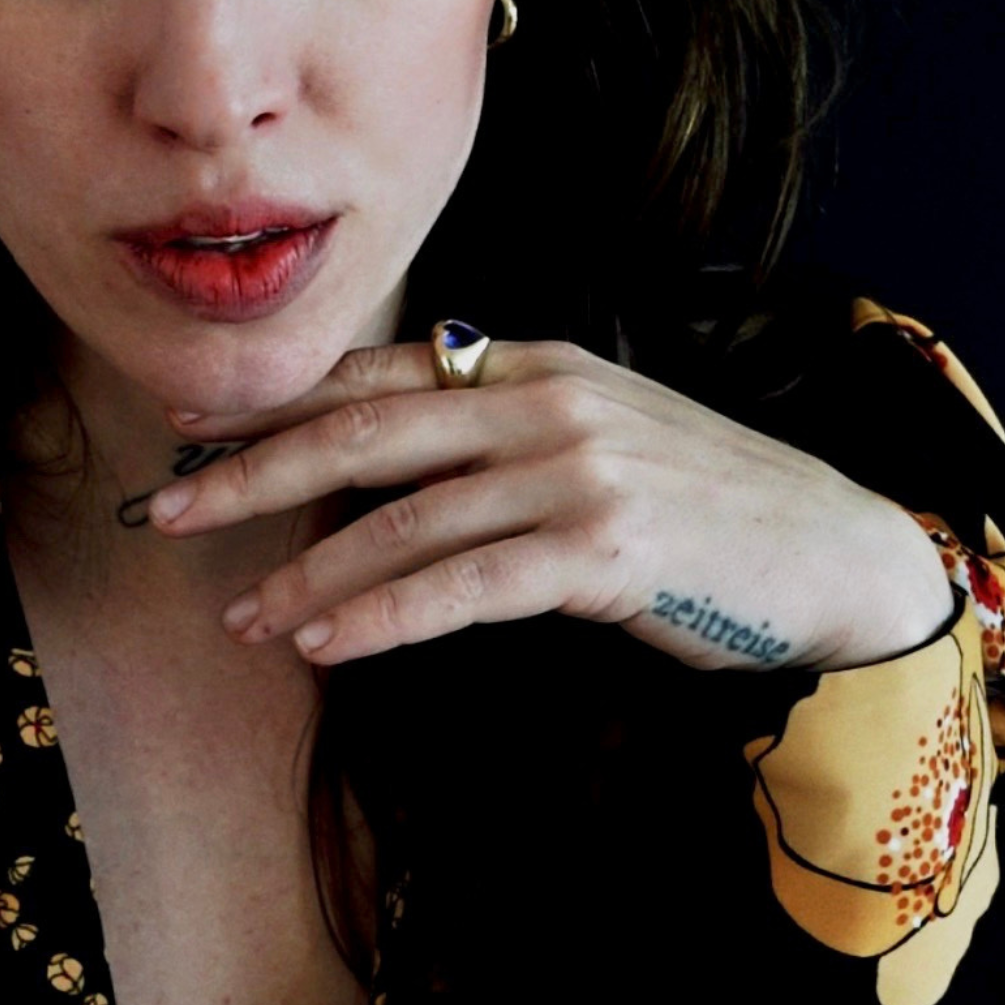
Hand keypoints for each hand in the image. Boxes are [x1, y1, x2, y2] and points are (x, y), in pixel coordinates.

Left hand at [147, 338, 955, 671]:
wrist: (835, 552)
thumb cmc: (706, 507)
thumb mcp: (598, 438)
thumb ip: (499, 434)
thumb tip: (387, 466)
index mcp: (534, 363)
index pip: (381, 374)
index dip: (280, 403)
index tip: (194, 430)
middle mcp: (545, 400)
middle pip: (368, 431)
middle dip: (256, 473)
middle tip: (169, 512)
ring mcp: (577, 470)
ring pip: (405, 517)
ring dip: (309, 571)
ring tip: (243, 616)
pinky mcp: (605, 550)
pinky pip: (464, 584)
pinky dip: (383, 612)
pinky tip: (325, 641)